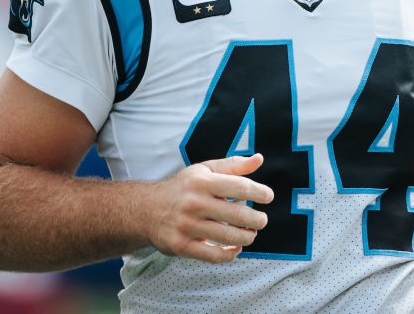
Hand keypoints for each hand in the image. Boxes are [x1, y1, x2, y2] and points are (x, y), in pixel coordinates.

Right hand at [145, 153, 274, 262]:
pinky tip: (235, 248)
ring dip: (247, 237)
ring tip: (250, 234)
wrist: (145, 209)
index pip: (240, 186)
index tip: (268, 197)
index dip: (259, 192)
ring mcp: (186, 226)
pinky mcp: (181, 245)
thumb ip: (233, 166)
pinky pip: (213, 256)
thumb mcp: (204, 170)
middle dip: (257, 219)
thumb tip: (258, 159)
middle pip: (237, 214)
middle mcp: (194, 203)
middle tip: (261, 220)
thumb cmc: (183, 188)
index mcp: (202, 181)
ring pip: (228, 237)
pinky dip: (230, 254)